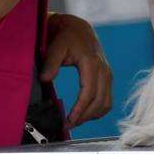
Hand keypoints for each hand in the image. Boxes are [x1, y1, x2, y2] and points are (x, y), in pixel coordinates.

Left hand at [40, 13, 112, 128]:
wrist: (78, 28)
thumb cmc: (66, 37)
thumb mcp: (55, 47)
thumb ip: (50, 63)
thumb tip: (46, 79)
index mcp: (92, 63)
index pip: (88, 93)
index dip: (79, 111)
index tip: (68, 122)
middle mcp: (103, 69)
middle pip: (99, 101)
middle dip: (84, 117)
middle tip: (68, 125)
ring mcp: (107, 73)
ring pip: (106, 102)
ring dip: (92, 115)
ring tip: (75, 120)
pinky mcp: (107, 76)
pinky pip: (108, 98)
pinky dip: (98, 109)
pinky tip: (85, 112)